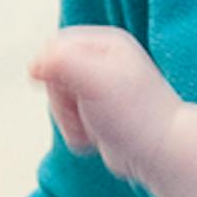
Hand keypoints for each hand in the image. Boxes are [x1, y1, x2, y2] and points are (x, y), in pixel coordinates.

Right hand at [32, 26, 180, 180]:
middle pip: (53, 75)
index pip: (55, 46)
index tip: (68, 90)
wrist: (162, 153)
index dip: (52, 70)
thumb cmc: (135, 115)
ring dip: (68, 121)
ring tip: (95, 128)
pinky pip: (68, 120)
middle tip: (86, 111)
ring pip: (58, 101)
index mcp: (106, 43)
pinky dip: (76, 134)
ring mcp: (100, 89)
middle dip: (62, 101)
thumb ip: (61, 62)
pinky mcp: (98, 114)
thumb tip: (34, 65)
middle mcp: (103, 62)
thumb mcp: (95, 79)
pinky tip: (97, 138)